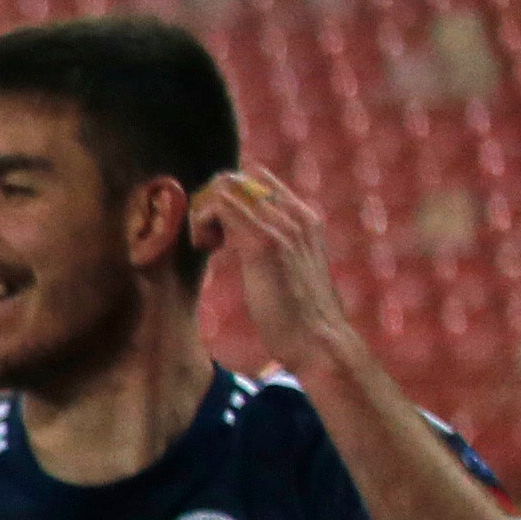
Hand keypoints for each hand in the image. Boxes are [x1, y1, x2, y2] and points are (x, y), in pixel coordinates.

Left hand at [193, 168, 352, 374]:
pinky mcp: (265, 243)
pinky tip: (207, 248)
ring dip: (204, 214)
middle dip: (210, 205)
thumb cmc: (298, 314)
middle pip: (238, 180)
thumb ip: (275, 247)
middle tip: (207, 239)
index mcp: (305, 218)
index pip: (257, 181)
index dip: (228, 199)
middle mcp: (297, 215)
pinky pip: (221, 206)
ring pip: (226, 188)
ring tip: (206, 245)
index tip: (218, 232)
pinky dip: (203, 221)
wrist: (318, 339)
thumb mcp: (288, 270)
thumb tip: (243, 241)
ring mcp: (283, 226)